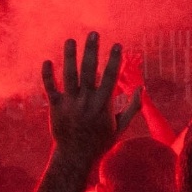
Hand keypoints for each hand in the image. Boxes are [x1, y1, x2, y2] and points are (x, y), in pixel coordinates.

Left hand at [40, 33, 143, 166]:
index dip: (115, 60)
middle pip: (89, 70)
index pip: (111, 76)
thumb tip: (143, 89)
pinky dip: (48, 75)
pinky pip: (50, 88)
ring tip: (71, 41)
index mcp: (104, 104)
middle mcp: (86, 100)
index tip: (118, 45)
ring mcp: (70, 103)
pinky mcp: (55, 107)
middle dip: (92, 51)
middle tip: (94, 34)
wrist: (76, 157)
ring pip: (69, 75)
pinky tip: (48, 61)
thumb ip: (133, 107)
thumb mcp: (121, 126)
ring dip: (69, 56)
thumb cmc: (101, 142)